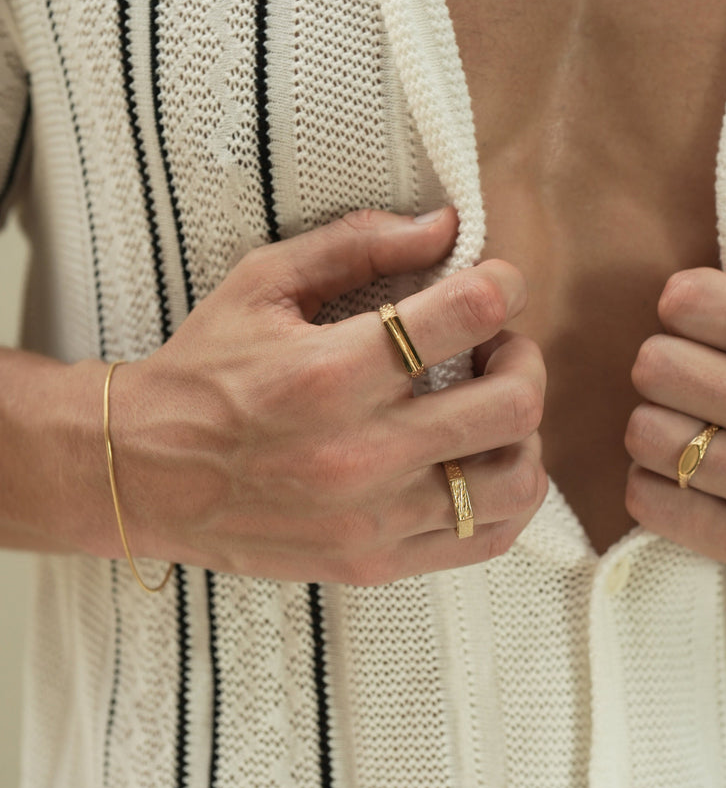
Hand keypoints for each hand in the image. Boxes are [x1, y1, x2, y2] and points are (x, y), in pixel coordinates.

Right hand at [105, 206, 547, 585]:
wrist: (141, 475)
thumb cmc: (203, 371)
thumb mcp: (263, 283)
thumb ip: (357, 245)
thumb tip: (447, 225)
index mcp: (332, 371)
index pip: (471, 312)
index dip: (504, 283)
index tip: (496, 281)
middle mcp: (361, 451)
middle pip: (513, 401)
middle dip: (523, 356)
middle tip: (496, 345)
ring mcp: (374, 517)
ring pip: (516, 480)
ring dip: (522, 431)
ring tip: (488, 407)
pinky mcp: (377, 561)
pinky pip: (487, 539)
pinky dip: (503, 495)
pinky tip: (475, 460)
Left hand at [624, 195, 725, 591]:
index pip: (697, 302)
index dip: (683, 301)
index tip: (698, 315)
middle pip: (658, 366)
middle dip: (663, 360)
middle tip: (686, 369)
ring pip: (647, 434)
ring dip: (655, 422)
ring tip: (685, 420)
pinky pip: (650, 499)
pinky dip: (653, 481)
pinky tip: (686, 470)